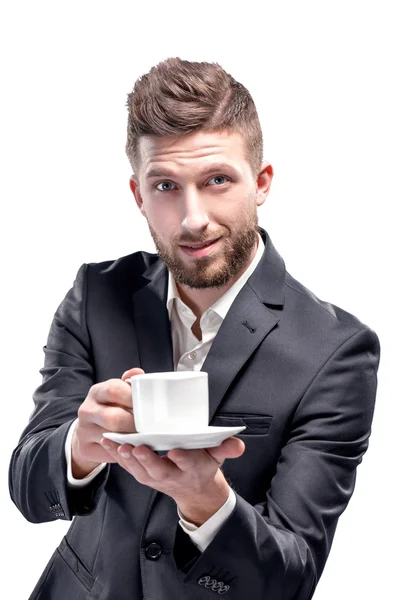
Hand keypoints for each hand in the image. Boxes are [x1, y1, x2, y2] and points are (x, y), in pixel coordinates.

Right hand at [71, 367, 143, 477]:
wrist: (86, 431)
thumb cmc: (109, 408)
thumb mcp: (117, 394)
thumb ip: (128, 384)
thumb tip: (139, 373)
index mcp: (97, 392)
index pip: (113, 390)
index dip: (133, 397)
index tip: (149, 404)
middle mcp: (87, 410)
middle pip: (113, 417)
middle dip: (135, 423)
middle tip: (151, 427)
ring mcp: (84, 430)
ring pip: (111, 437)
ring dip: (131, 438)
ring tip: (146, 437)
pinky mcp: (85, 449)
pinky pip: (108, 453)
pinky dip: (124, 451)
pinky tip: (135, 448)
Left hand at [100, 436, 244, 524]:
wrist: (194, 490)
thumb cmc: (203, 465)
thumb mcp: (217, 457)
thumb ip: (226, 449)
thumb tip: (238, 445)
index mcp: (192, 468)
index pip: (189, 463)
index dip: (183, 459)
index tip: (176, 451)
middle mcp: (173, 475)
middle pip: (159, 469)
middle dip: (148, 460)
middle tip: (138, 448)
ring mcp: (156, 477)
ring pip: (140, 471)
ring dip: (129, 460)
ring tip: (119, 446)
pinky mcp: (143, 476)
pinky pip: (128, 468)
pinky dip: (117, 457)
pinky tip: (107, 443)